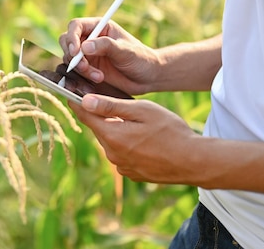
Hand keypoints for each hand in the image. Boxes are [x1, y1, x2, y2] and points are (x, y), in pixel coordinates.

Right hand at [59, 18, 160, 94]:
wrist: (147, 78)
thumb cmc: (140, 59)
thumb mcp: (126, 51)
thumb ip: (106, 46)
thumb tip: (84, 47)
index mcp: (99, 27)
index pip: (76, 26)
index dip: (72, 37)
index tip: (76, 52)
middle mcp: (90, 39)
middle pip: (67, 41)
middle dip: (72, 56)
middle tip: (84, 68)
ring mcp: (87, 55)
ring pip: (69, 59)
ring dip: (80, 70)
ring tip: (99, 77)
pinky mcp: (87, 70)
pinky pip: (74, 73)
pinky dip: (80, 79)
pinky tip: (95, 83)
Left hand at [69, 94, 200, 183]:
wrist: (194, 161)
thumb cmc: (170, 130)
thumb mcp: (142, 110)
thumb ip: (112, 105)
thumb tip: (85, 100)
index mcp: (112, 135)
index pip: (84, 116)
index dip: (75, 102)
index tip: (69, 91)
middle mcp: (112, 153)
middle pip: (98, 128)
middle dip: (101, 115)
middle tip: (112, 102)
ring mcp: (121, 166)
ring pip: (110, 141)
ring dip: (116, 130)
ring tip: (136, 122)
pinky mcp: (131, 173)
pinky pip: (121, 154)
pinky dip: (126, 144)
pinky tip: (143, 139)